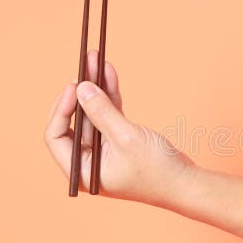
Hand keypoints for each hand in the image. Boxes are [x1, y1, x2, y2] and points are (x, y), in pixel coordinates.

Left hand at [44, 50, 194, 207]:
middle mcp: (89, 161)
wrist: (185, 183)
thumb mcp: (126, 138)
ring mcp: (104, 151)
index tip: (73, 88)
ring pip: (93, 114)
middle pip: (75, 121)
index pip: (57, 137)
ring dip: (95, 88)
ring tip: (95, 60)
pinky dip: (109, 96)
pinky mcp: (120, 142)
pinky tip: (108, 73)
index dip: (61, 110)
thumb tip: (81, 88)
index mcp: (82, 171)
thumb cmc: (157, 170)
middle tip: (83, 65)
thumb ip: (101, 113)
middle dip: (79, 92)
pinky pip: (109, 115)